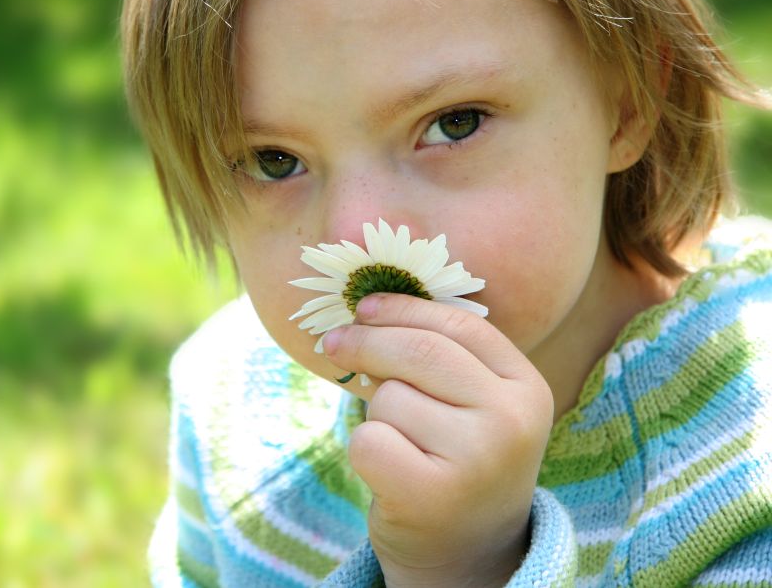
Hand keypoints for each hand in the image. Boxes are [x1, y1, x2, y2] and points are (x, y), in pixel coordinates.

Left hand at [321, 293, 553, 586]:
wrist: (469, 554)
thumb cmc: (458, 462)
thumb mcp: (472, 405)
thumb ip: (439, 355)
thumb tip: (365, 307)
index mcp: (527, 388)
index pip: (459, 324)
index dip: (403, 309)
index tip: (364, 307)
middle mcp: (512, 422)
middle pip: (418, 351)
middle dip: (366, 340)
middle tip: (333, 342)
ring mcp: (477, 460)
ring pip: (389, 398)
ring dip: (376, 414)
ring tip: (402, 445)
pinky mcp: (432, 495)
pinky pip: (368, 439)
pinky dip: (363, 449)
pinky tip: (390, 471)